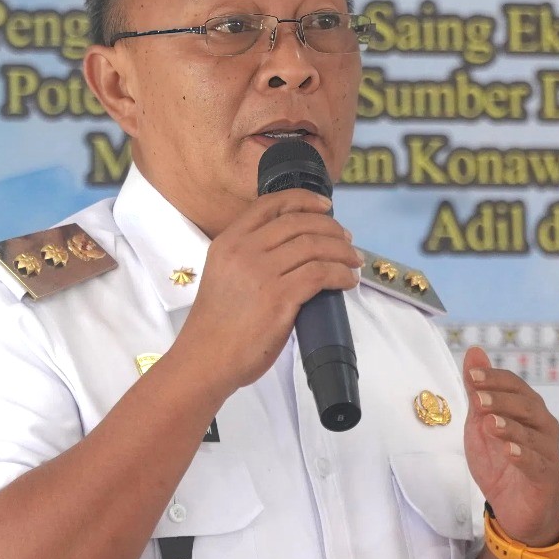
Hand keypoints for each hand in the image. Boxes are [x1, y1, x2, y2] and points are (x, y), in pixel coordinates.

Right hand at [172, 189, 361, 395]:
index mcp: (229, 241)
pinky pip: (320, 274)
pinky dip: (340, 274)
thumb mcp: (224, 274)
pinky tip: (347, 280)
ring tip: (353, 260)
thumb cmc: (217, 325)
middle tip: (346, 240)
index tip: (325, 206)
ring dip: (341, 251)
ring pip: (314, 246)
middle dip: (330, 228)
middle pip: (299, 223)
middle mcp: (244, 251)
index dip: (304, 200)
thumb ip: (250, 257)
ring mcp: (262, 273)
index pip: (271, 204)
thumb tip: (294, 250)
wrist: (205, 358)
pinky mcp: (279, 298)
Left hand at [462, 346, 558, 545]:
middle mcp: (541, 424)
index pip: (514, 385)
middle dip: (501, 400)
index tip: (471, 375)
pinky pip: (536, 463)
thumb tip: (474, 352)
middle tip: (478, 398)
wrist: (515, 508)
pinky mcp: (545, 475)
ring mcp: (546, 450)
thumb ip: (478, 391)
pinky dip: (523, 455)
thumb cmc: (500, 462)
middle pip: (526, 405)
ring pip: (532, 433)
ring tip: (490, 424)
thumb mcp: (480, 424)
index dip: (493, 378)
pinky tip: (509, 451)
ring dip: (509, 426)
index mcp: (526, 408)